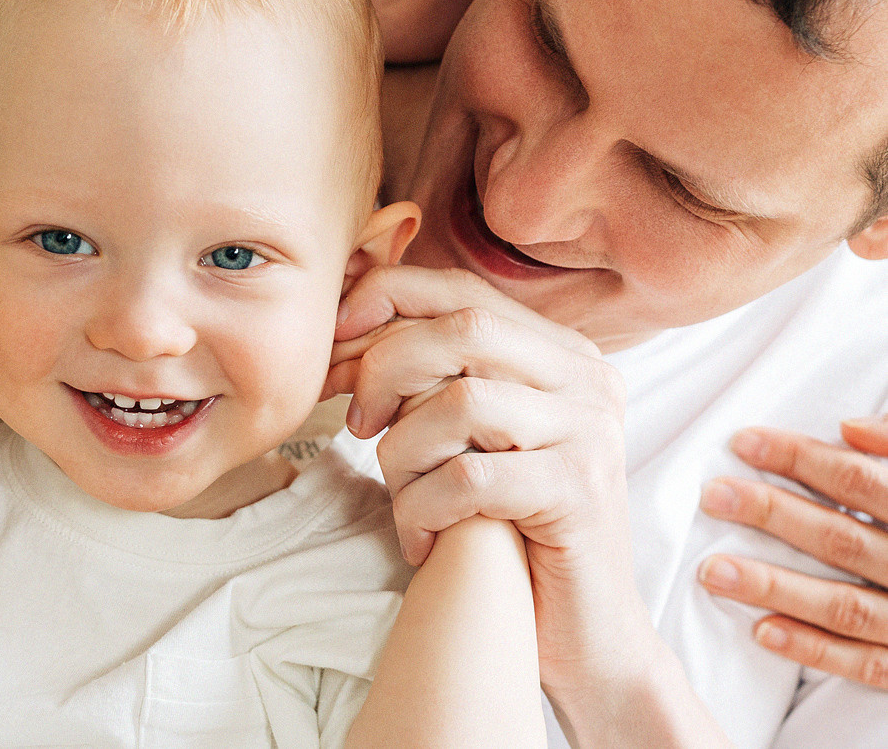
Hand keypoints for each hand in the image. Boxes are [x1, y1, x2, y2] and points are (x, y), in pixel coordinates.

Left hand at [330, 266, 658, 704]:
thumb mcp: (467, 436)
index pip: (462, 291)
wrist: (580, 634)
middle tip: (357, 423)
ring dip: (403, 451)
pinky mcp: (580, 494)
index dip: (387, 301)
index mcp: (561, 352)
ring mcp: (591, 433)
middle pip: (463, 328)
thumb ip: (431, 375)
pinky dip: (422, 508)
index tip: (335, 341)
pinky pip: (469, 478)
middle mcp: (588, 379)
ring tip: (401, 494)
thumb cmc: (506, 529)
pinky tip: (421, 540)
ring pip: (462, 401)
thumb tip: (345, 323)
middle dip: (386, 367)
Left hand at [698, 420, 887, 688]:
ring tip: (713, 570)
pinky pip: (867, 663)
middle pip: (841, 540)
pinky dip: (814, 648)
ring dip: (774, 587)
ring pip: (844, 605)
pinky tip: (763, 630)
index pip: (859, 481)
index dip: (800, 458)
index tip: (742, 441)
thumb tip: (849, 427)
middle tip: (713, 497)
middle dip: (772, 515)